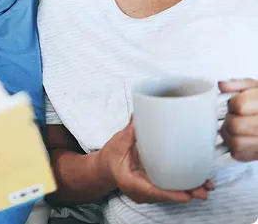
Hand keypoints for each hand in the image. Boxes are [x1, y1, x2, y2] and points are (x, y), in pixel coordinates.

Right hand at [98, 119, 213, 203]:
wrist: (104, 168)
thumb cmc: (110, 156)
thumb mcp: (118, 142)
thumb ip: (130, 131)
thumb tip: (138, 115)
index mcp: (130, 181)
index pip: (152, 190)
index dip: (170, 194)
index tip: (187, 195)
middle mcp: (140, 191)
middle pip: (165, 195)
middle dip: (185, 193)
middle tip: (203, 190)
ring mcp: (146, 192)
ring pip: (168, 194)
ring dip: (186, 191)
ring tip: (205, 187)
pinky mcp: (151, 188)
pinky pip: (167, 190)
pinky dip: (180, 187)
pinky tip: (194, 183)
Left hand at [219, 78, 257, 161]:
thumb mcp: (255, 87)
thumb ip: (238, 84)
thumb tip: (222, 85)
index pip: (240, 106)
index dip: (232, 104)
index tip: (234, 104)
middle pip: (235, 125)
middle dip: (229, 119)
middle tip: (233, 116)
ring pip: (236, 143)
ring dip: (229, 134)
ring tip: (234, 128)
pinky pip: (239, 155)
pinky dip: (234, 147)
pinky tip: (240, 138)